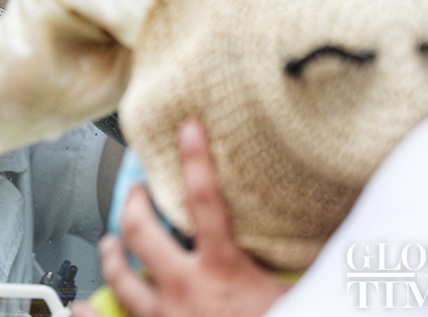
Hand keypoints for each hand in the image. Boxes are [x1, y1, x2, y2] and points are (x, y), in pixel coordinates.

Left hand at [74, 121, 289, 316]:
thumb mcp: (303, 293)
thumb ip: (310, 263)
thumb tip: (349, 240)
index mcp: (224, 270)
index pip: (206, 200)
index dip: (195, 160)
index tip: (188, 129)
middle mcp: (185, 289)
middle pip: (141, 232)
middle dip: (132, 204)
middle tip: (134, 191)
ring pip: (120, 277)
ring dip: (112, 254)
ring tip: (110, 243)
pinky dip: (90, 316)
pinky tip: (78, 308)